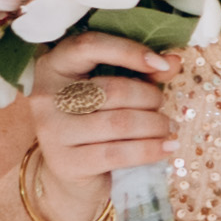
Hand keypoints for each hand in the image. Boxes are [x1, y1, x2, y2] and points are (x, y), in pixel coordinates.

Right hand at [15, 29, 176, 220]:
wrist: (73, 174)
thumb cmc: (96, 123)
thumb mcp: (116, 92)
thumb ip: (143, 73)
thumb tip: (174, 61)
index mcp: (54, 66)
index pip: (88, 46)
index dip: (129, 51)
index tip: (162, 65)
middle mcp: (46, 96)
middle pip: (112, 89)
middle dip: (149, 97)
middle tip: (162, 106)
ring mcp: (51, 131)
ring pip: (120, 123)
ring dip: (155, 125)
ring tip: (167, 127)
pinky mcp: (65, 162)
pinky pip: (118, 153)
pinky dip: (150, 149)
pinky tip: (167, 147)